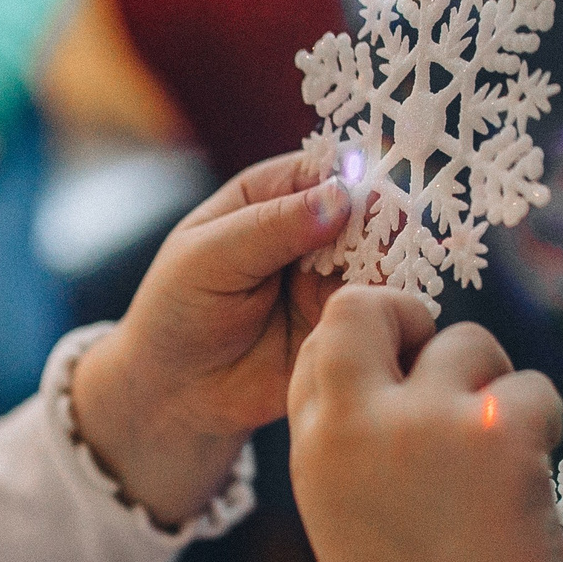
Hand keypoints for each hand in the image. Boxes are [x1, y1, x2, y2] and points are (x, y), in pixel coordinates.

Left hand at [69, 151, 351, 524]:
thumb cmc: (176, 312)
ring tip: (375, 280)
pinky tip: (378, 312)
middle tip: (383, 244)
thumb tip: (338, 197)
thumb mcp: (210, 257)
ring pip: (379, 258)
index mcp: (269, 196)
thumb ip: (272, 227)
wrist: (176, 392)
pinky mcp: (342, 320)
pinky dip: (385, 304)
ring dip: (387, 265)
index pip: (324, 169)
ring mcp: (329, 277)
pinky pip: (378, 305)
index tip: (373, 195)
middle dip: (379, 222)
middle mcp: (307, 230)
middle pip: (363, 211)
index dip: (354, 176)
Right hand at [287, 289, 562, 561]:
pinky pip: (534, 389)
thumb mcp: (339, 503)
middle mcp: (360, 421)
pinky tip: (526, 481)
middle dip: (419, 321)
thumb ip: (350, 427)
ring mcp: (431, 423)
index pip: (329, 331)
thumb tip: (392, 350)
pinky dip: (541, 426)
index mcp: (315, 440)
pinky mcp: (501, 435)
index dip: (373, 335)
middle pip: (377, 305)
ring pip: (473, 342)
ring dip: (496, 386)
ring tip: (495, 457)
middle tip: (456, 375)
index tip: (404, 369)